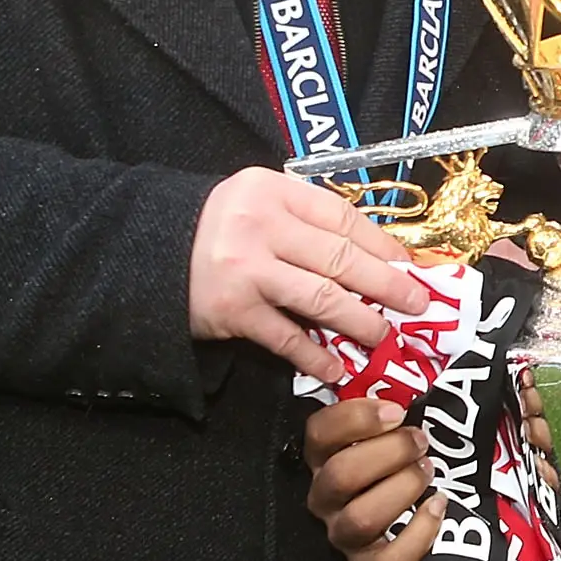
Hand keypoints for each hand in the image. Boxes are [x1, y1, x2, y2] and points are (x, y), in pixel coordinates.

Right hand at [187, 167, 430, 382]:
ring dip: (360, 321)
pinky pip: (285, 337)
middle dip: (387, 284)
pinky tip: (335, 368)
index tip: (411, 265)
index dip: (383, 244)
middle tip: (416, 304)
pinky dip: (314, 356)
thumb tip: (375, 255)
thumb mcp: (257, 204)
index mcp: (274, 192)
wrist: (144, 252)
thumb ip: (305, 221)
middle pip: (341, 258)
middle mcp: (261, 226)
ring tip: (383, 336)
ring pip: (322, 298)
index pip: (343, 217)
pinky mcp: (232, 310)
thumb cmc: (215, 228)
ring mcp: (246, 269)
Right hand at [306, 397, 436, 560]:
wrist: (413, 516)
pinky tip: (438, 506)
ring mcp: (344, 535)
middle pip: (340, 476)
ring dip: (401, 489)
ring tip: (428, 472)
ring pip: (360, 518)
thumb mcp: (389, 432)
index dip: (355, 418)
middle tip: (421, 441)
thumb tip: (410, 385)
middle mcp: (326, 498)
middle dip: (388, 453)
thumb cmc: (400, 462)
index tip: (396, 410)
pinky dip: (418, 534)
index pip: (318, 434)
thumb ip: (389, 411)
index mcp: (324, 458)